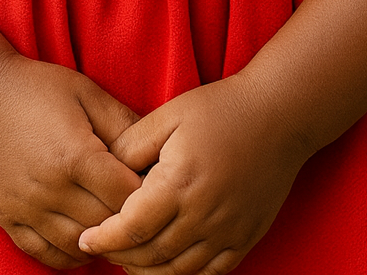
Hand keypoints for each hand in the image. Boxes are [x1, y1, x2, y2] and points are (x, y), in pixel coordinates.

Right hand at [0, 53, 143, 268]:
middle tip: (144, 215)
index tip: (159, 189)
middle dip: (128, 223)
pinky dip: (68, 256)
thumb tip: (157, 149)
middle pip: (105, 226)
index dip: (149, 196)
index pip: (127, 196)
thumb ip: (123, 122)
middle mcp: (51, 188)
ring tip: (117, 231)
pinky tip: (83, 243)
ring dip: (101, 243)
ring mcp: (26, 207)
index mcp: (76, 156)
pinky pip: (43, 254)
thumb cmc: (36, 87)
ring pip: (76, 246)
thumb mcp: (85, 92)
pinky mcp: (7, 217)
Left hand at [77, 73, 306, 273]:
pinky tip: (168, 265)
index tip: (86, 239)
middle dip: (120, 257)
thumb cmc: (221, 109)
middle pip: (151, 256)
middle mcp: (204, 215)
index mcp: (180, 183)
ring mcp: (228, 231)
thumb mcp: (170, 114)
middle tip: (103, 248)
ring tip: (129, 259)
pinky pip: (210, 273)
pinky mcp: (246, 237)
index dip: (104, 238)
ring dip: (148, 272)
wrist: (280, 115)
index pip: (131, 228)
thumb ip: (133, 144)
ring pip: (178, 271)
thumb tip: (105, 170)